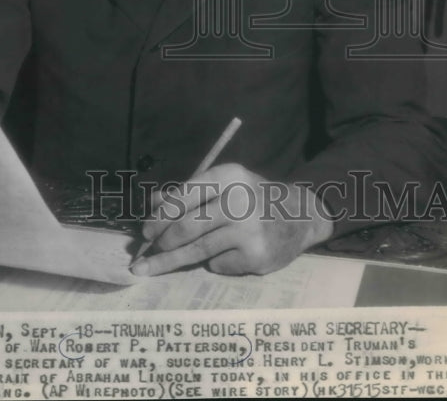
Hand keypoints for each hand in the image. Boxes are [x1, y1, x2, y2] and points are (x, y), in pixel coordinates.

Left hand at [131, 164, 333, 276]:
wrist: (300, 216)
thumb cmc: (253, 198)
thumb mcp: (225, 185)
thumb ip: (190, 193)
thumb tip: (152, 204)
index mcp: (229, 176)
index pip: (185, 196)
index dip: (161, 216)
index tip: (145, 230)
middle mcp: (239, 201)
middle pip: (187, 227)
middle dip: (162, 242)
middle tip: (148, 250)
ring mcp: (249, 231)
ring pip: (197, 251)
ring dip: (171, 261)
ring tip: (151, 268)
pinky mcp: (256, 257)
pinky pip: (218, 264)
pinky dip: (212, 262)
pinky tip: (222, 254)